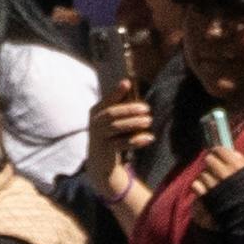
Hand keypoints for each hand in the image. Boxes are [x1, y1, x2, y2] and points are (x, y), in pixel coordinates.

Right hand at [85, 89, 154, 214]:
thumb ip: (120, 105)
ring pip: (117, 127)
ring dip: (134, 123)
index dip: (116, 92)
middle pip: (112, 113)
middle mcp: (94, 123)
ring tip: (149, 121)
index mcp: (96, 111)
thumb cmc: (111, 134)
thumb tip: (132, 85)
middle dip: (130, 109)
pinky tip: (149, 138)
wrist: (100, 160)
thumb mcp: (113, 119)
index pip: (107, 100)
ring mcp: (98, 137)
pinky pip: (122, 143)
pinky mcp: (105, 150)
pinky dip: (136, 140)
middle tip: (147, 109)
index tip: (127, 83)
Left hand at [186, 137, 243, 214]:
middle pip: (208, 160)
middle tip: (213, 169)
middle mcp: (224, 173)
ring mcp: (214, 185)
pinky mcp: (206, 197)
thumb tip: (233, 153)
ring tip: (212, 183)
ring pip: (203, 173)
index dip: (217, 152)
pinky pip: (196, 185)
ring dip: (206, 177)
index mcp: (237, 165)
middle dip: (210, 163)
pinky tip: (204, 191)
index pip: (220, 150)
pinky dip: (199, 187)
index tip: (217, 155)